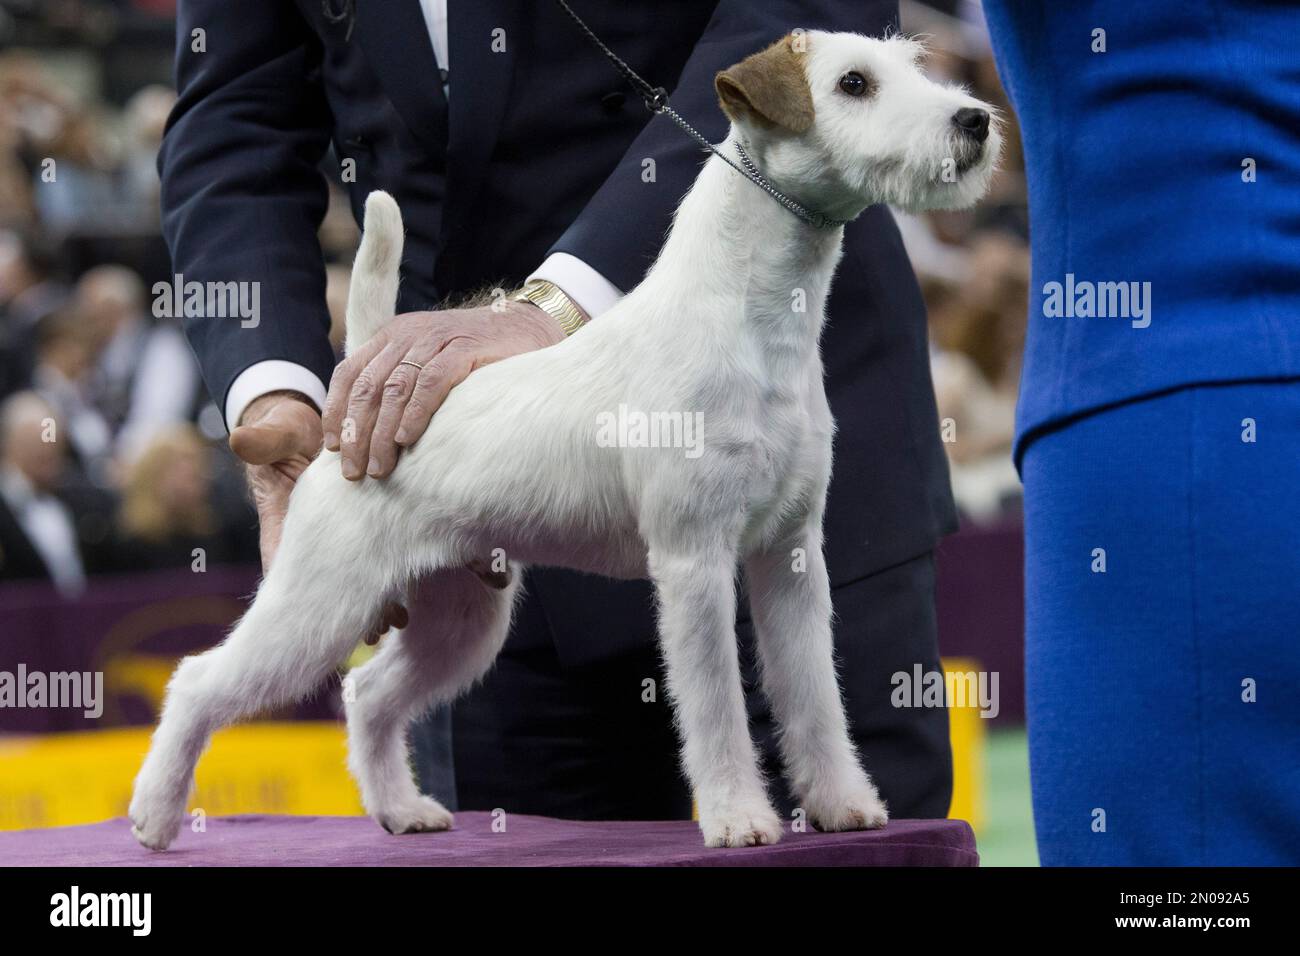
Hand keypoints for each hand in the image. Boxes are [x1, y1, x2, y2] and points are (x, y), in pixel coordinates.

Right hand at [229, 391, 405, 642]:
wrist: (307, 423)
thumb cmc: (287, 429)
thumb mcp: (276, 431)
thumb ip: (265, 439)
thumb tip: (240, 438)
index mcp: (285, 518)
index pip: (288, 561)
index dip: (304, 589)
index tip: (320, 614)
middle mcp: (314, 533)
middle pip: (330, 578)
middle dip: (349, 603)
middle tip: (374, 630)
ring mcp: (340, 531)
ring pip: (358, 571)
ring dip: (374, 595)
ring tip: (397, 622)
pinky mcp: (366, 521)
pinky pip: (379, 551)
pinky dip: (394, 570)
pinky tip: (413, 594)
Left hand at [321, 299, 566, 480]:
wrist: (527, 327)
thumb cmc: (476, 357)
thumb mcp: (427, 362)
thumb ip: (399, 386)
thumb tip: (367, 436)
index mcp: (391, 337)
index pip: (349, 375)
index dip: (337, 413)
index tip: (333, 449)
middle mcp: (407, 335)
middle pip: (368, 388)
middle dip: (356, 434)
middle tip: (353, 472)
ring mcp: (436, 340)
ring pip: (394, 390)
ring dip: (382, 434)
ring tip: (379, 468)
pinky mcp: (464, 348)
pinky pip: (431, 382)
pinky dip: (416, 412)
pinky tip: (407, 439)